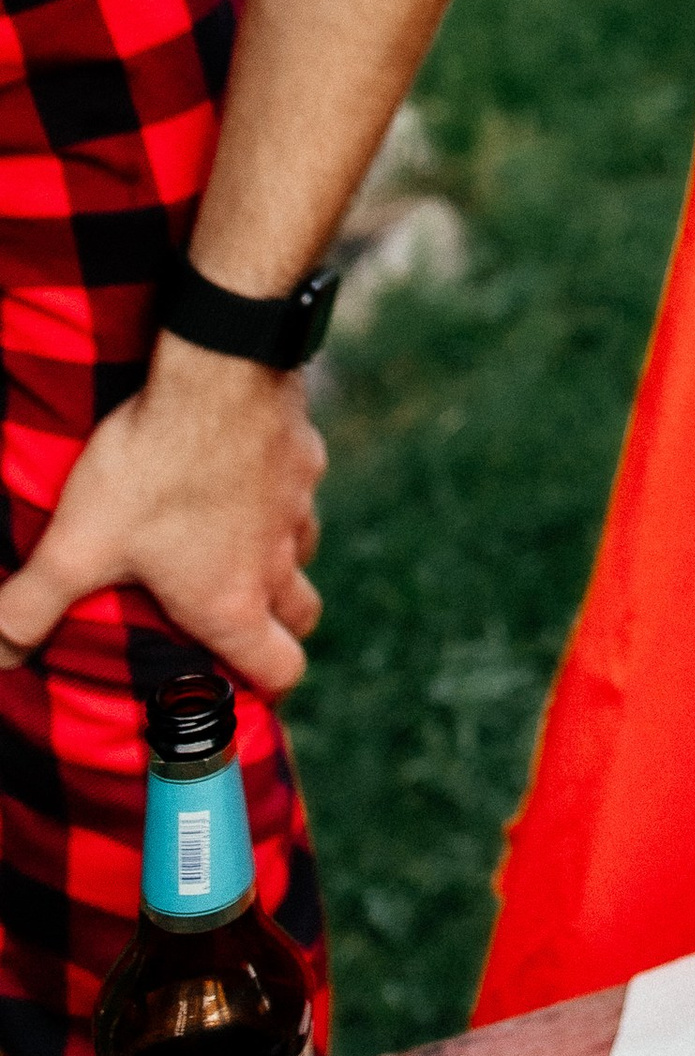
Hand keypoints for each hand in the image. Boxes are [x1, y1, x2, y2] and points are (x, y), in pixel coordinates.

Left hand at [0, 339, 324, 694]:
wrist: (215, 370)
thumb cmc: (150, 468)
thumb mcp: (76, 545)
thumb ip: (29, 608)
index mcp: (231, 600)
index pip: (281, 670)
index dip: (267, 685)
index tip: (242, 685)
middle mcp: (277, 559)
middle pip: (304, 614)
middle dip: (278, 624)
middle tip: (236, 613)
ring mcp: (298, 504)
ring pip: (303, 548)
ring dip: (276, 555)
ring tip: (230, 539)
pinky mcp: (305, 453)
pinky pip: (300, 485)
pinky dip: (275, 489)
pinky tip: (238, 467)